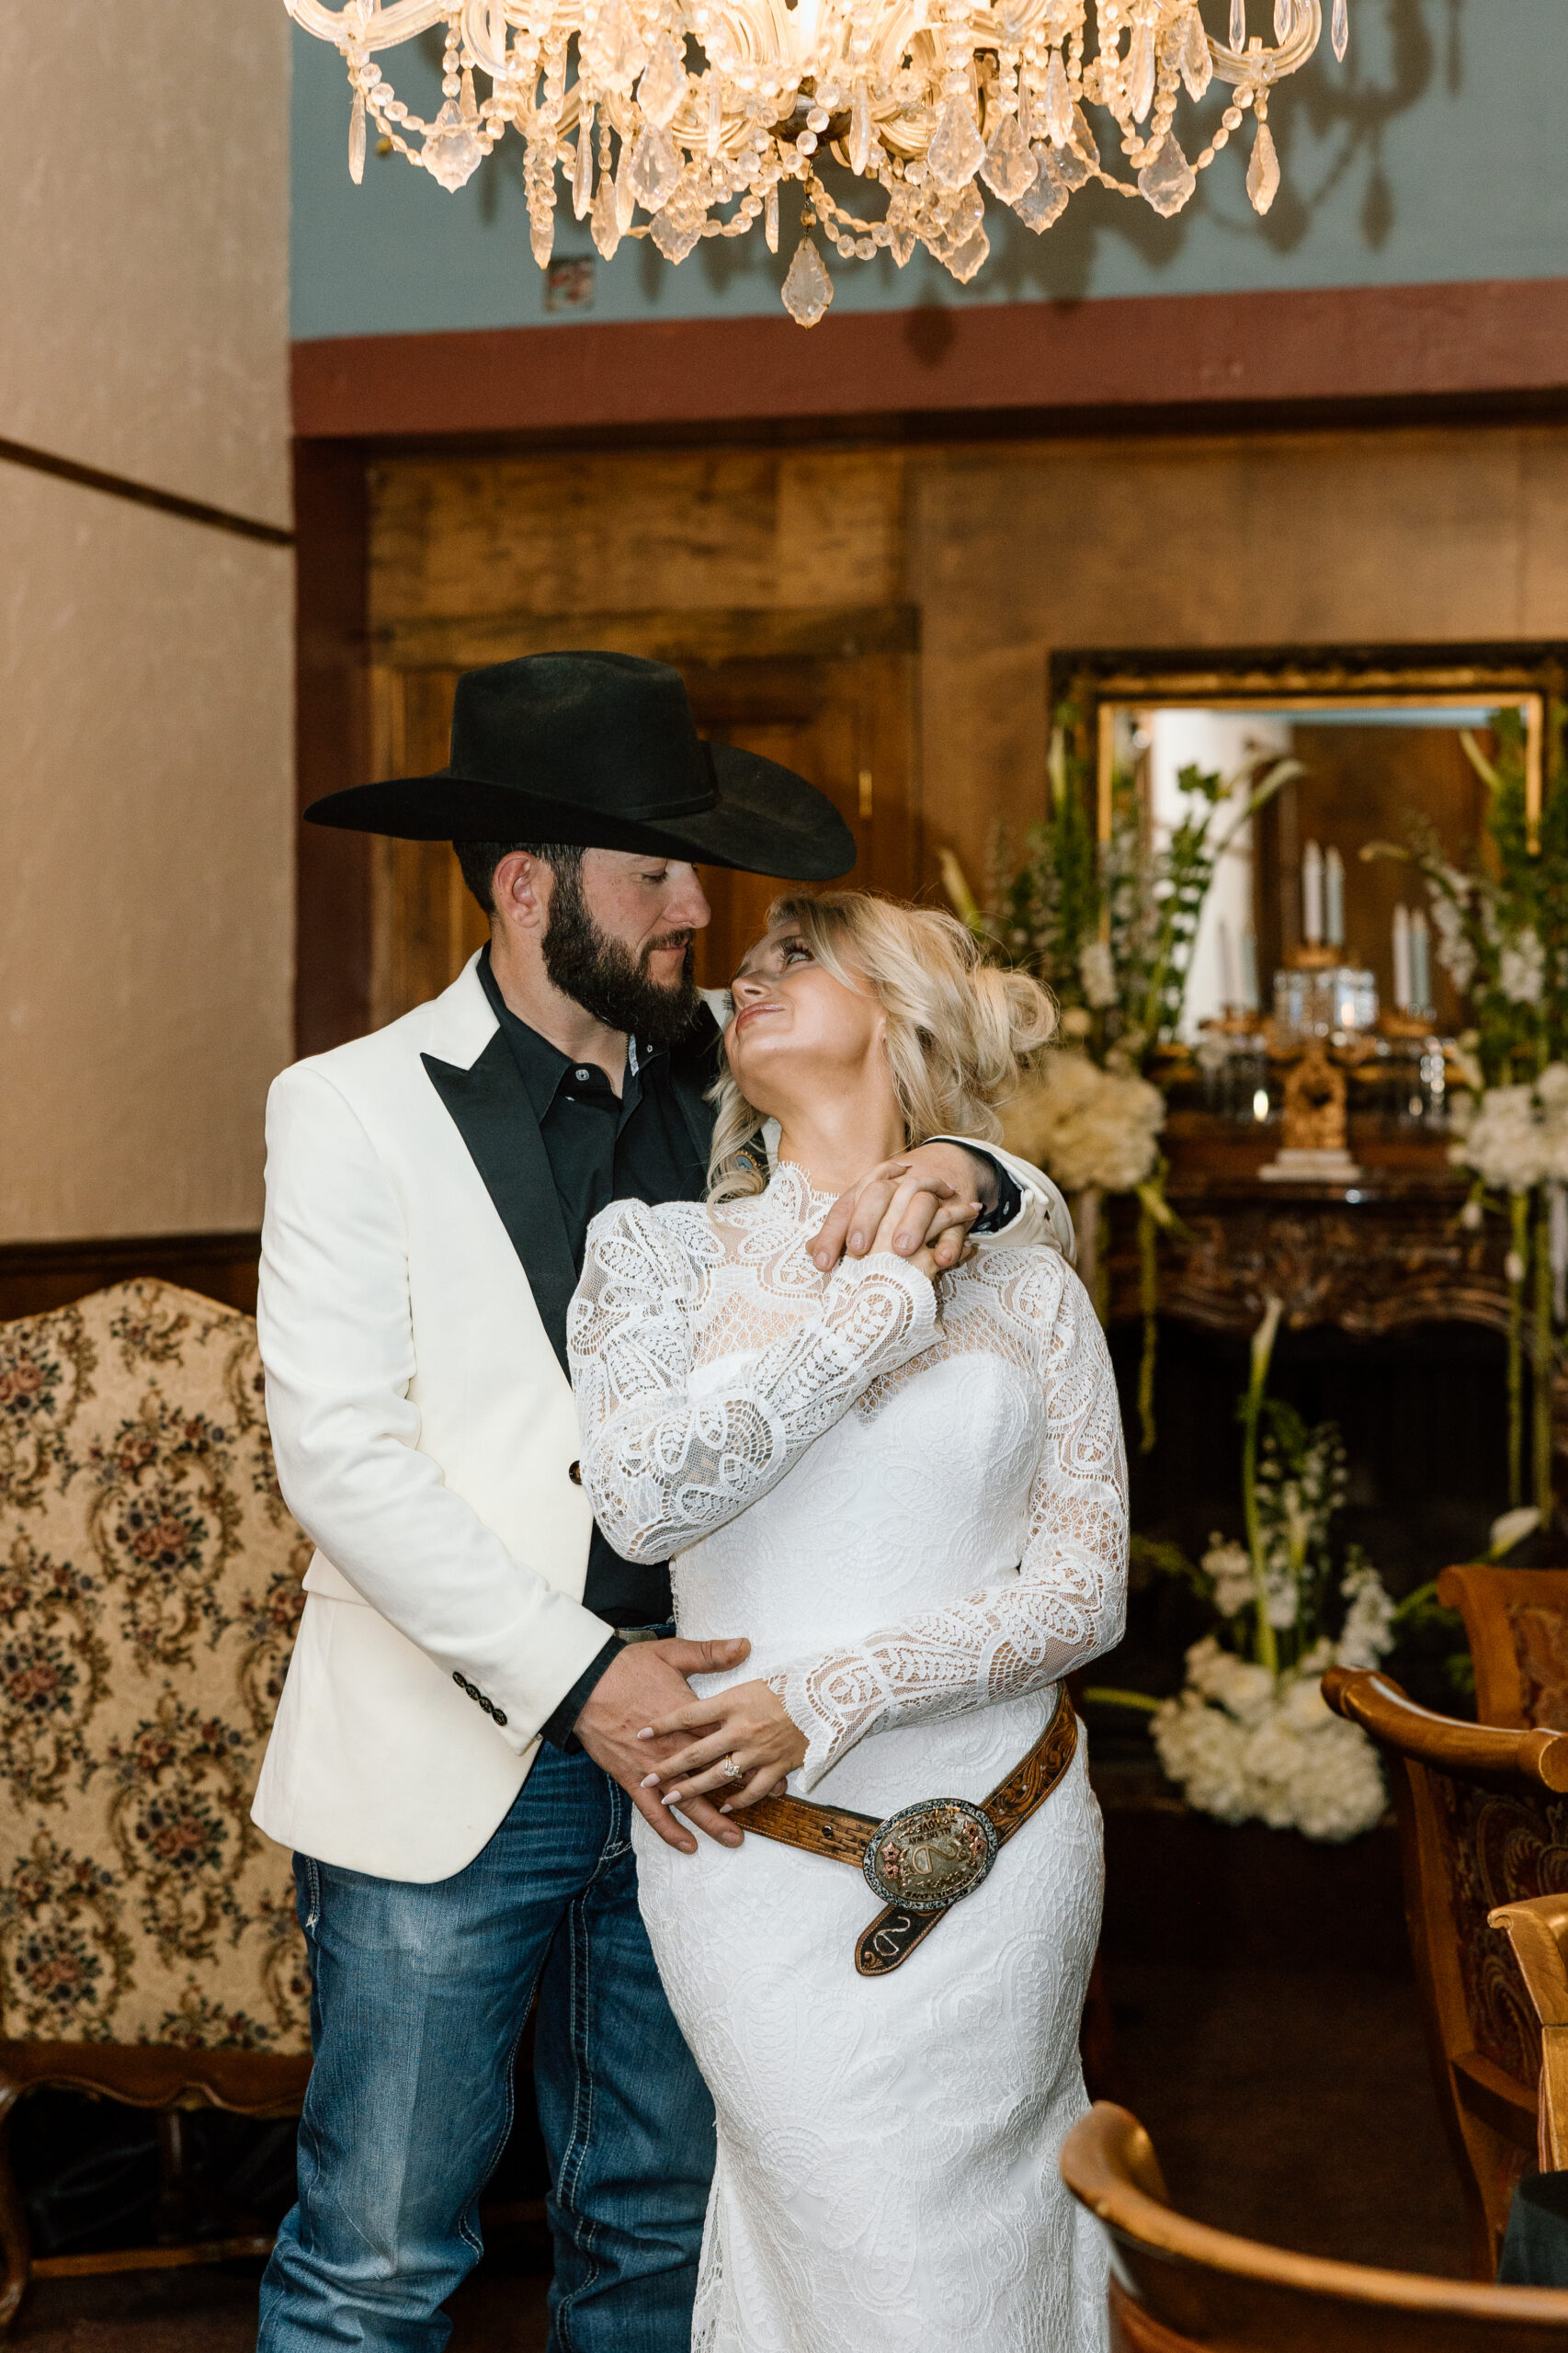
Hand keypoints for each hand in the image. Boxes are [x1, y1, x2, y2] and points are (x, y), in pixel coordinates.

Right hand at [574, 1638, 751, 1853]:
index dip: (754, 1752)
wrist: (585, 1684)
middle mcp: (676, 1747)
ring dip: (712, 1820)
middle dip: (745, 1788)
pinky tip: (687, 1845)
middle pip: (716, 1773)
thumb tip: (743, 1645)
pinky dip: (670, 1830)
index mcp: (690, 1717)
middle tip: (772, 1800)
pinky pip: (653, 1812)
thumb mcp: (671, 1653)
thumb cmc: (627, 1667)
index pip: (729, 1739)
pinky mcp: (632, 1779)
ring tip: (734, 1838)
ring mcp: (655, 1767)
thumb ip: (709, 1654)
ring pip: (689, 1800)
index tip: (778, 1762)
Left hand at [638, 1677, 808, 1810]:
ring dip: (692, 1790)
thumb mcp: (753, 1673)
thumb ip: (726, 1672)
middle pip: (696, 1752)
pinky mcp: (779, 1766)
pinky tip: (723, 1807)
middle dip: (668, 1768)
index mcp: (733, 1701)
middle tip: (647, 1779)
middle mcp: (742, 1728)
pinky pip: (753, 1790)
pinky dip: (737, 1801)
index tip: (640, 1733)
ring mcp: (760, 1751)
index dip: (662, 1724)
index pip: (688, 1714)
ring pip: (718, 1776)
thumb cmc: (793, 1681)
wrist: (833, 1695)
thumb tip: (696, 1676)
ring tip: (670, 1799)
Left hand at [810, 1142, 991, 1274]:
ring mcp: (927, 1196)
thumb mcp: (863, 1212)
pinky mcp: (954, 1210)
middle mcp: (895, 1188)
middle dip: (867, 1220)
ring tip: (902, 1250)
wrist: (946, 1167)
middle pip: (879, 1193)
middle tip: (860, 1249)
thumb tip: (810, 1251)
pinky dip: (950, 1240)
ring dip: (912, 1224)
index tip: (822, 1263)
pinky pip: (954, 1222)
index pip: (845, 1208)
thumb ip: (839, 1232)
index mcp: (867, 1190)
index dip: (831, 1234)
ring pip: (920, 1202)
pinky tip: (942, 1258)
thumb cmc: (893, 1203)